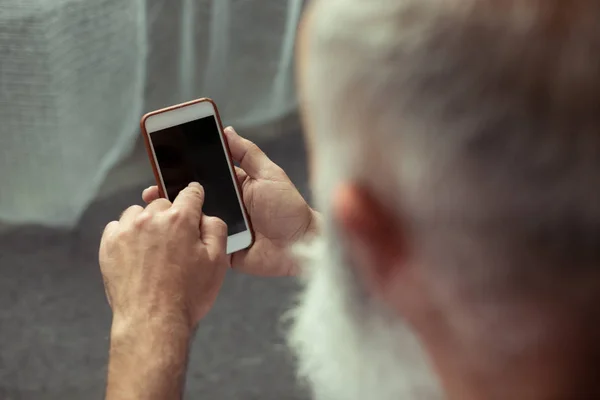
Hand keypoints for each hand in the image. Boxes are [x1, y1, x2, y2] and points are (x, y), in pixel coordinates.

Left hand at [100, 182, 228, 331]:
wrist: (152, 321)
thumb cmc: (187, 295)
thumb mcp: (217, 262)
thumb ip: (216, 229)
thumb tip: (205, 215)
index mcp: (180, 219)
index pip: (190, 193)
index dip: (195, 195)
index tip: (194, 198)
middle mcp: (151, 218)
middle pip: (163, 203)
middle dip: (171, 216)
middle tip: (176, 242)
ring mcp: (126, 230)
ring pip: (139, 213)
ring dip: (147, 224)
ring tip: (154, 249)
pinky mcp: (108, 244)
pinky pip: (118, 227)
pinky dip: (127, 235)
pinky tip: (136, 255)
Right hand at [142, 127, 319, 276]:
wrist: (302, 246)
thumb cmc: (289, 208)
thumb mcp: (270, 174)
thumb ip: (248, 154)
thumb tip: (226, 130)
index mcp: (235, 186)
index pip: (205, 175)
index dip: (186, 170)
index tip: (164, 163)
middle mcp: (226, 206)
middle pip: (195, 199)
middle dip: (173, 193)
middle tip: (153, 189)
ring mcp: (223, 229)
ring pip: (194, 222)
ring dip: (177, 217)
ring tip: (157, 211)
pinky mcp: (223, 251)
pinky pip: (202, 245)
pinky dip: (188, 241)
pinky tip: (172, 236)